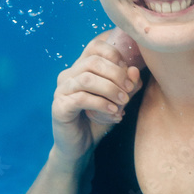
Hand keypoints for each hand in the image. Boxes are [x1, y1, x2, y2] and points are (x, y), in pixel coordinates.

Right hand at [51, 39, 140, 168]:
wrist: (80, 147)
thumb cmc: (99, 120)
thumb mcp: (119, 100)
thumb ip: (128, 84)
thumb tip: (134, 70)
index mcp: (81, 68)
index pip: (95, 47)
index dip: (115, 56)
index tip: (128, 73)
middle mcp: (68, 75)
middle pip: (93, 62)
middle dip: (116, 74)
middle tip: (129, 90)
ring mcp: (61, 90)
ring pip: (87, 79)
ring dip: (110, 89)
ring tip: (123, 102)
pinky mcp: (59, 107)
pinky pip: (81, 99)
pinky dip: (101, 104)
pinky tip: (113, 112)